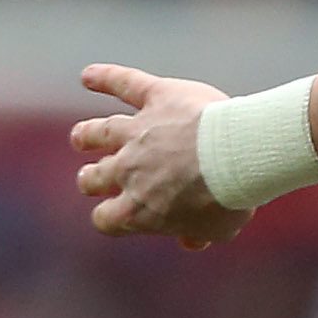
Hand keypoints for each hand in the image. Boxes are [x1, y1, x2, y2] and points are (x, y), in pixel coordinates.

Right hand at [69, 66, 249, 248]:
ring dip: (87, 135)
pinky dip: (103, 78)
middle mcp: (129, 169)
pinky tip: (89, 76)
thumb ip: (199, 233)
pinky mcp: (156, 98)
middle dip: (92, 179)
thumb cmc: (229, 197)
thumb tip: (191, 241)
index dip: (108, 217)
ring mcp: (138, 131)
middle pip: (94, 176)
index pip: (107, 218)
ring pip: (99, 132)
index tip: (113, 213)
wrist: (236, 156)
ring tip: (81, 137)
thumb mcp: (219, 229)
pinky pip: (123, 83)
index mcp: (140, 208)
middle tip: (93, 176)